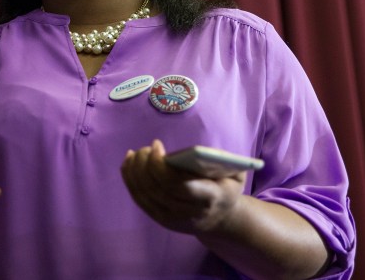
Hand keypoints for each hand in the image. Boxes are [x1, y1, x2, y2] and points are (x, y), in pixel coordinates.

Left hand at [120, 140, 245, 234]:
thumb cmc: (227, 187)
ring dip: (134, 171)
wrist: (222, 219)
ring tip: (135, 153)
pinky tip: (128, 163)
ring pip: (145, 194)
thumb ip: (221, 159)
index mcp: (209, 198)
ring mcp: (173, 219)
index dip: (161, 165)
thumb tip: (196, 151)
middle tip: (146, 147)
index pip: (179, 185)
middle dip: (145, 164)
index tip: (157, 144)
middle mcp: (189, 212)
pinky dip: (130, 179)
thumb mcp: (235, 172)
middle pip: (158, 188)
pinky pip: (139, 199)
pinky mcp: (161, 219)